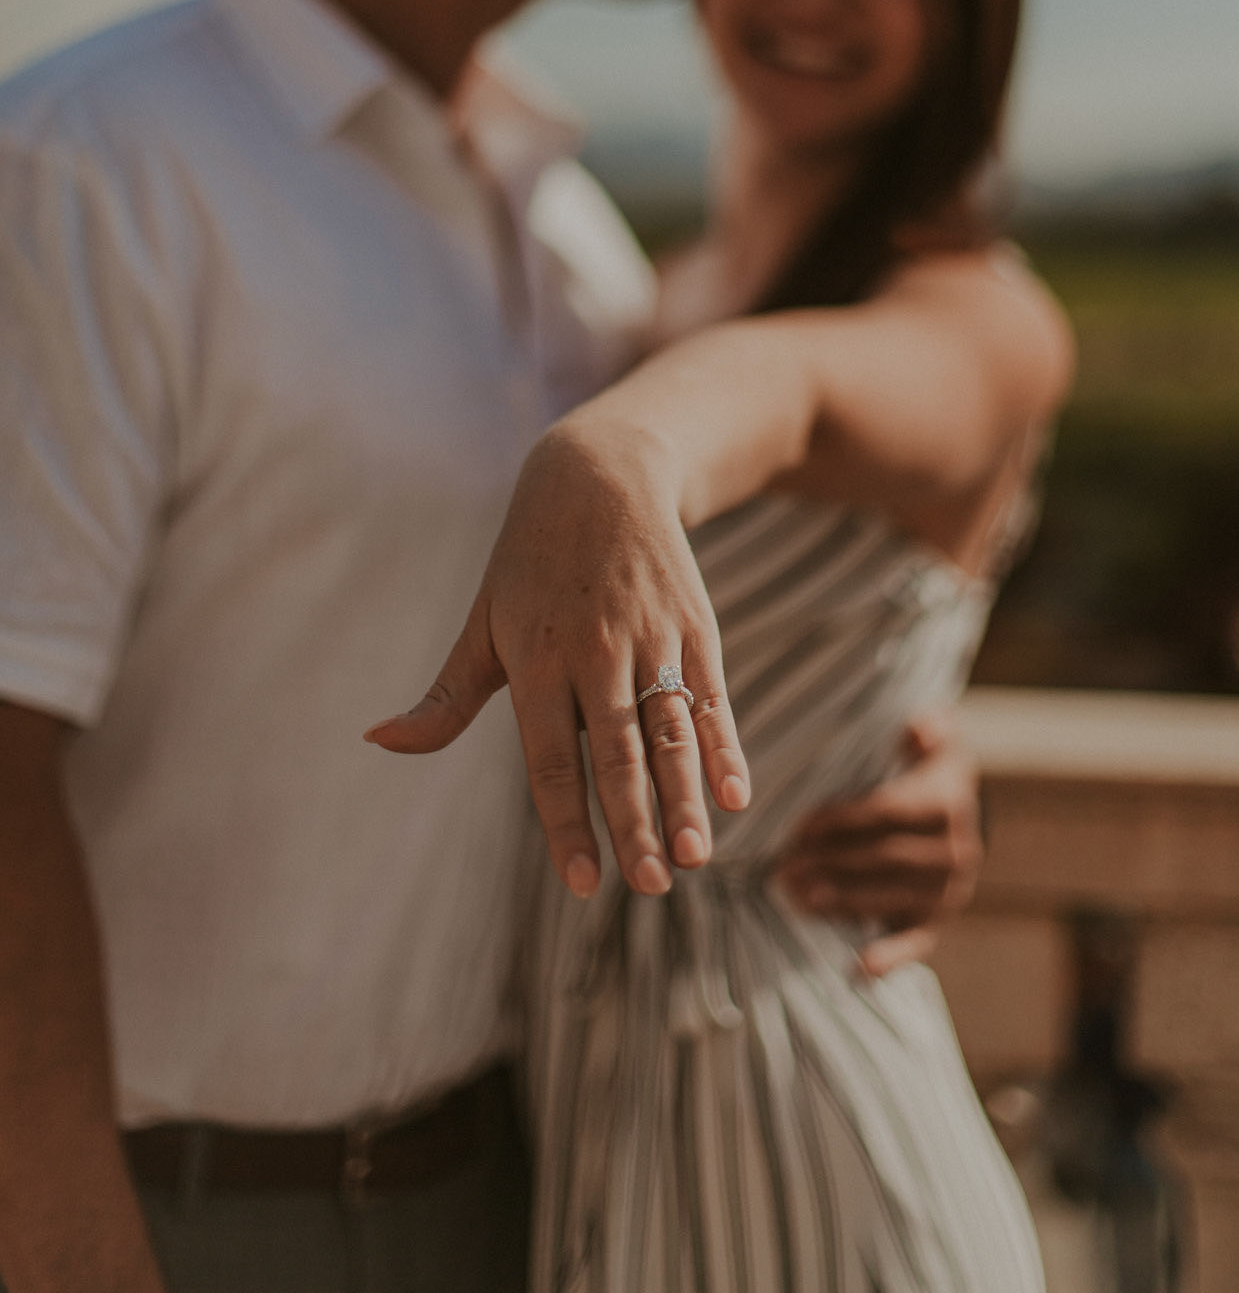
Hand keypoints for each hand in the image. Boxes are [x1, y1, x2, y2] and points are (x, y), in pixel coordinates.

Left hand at [365, 422, 749, 899]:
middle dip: (635, 822)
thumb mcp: (481, 623)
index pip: (549, 758)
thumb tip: (379, 743)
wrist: (601, 476)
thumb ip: (445, 698)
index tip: (582, 883)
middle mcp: (594, 652)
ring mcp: (650, 638)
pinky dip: (725, 747)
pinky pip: (711, 698)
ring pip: (671, 730)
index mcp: (534, 658)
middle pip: (617, 750)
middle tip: (652, 887)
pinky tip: (735, 796)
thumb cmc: (528, 565)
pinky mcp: (694, 627)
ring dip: (686, 797)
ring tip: (696, 857)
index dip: (567, 821)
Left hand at [774, 712, 981, 978]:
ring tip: (794, 898)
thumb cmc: (930, 764)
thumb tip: (919, 728)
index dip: (842, 821)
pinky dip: (890, 958)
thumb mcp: (936, 736)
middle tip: (781, 867)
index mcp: (946, 803)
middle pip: (882, 859)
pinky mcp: (938, 919)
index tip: (799, 827)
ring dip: (840, 901)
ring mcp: (948, 890)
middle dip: (828, 863)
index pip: (887, 813)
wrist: (966, 808)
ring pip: (889, 898)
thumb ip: (930, 727)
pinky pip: (916, 942)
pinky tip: (857, 970)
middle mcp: (954, 851)